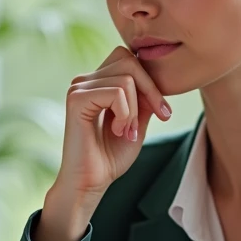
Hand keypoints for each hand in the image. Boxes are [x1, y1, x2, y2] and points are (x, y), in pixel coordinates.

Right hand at [35, 47, 169, 240]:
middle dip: (149, 91)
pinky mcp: (76, 99)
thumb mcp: (138, 121)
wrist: (92, 182)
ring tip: (127, 131)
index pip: (129, 59)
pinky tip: (118, 130)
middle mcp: (85, 80)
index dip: (150, 81)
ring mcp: (78, 87)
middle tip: (154, 118)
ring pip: (127, 78)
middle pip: (130, 62)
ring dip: (136, 109)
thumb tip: (156, 76)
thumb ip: (145, 98)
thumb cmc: (111, 156)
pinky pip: (116, 92)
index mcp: (97, 82)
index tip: (163, 112)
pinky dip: (126, 114)